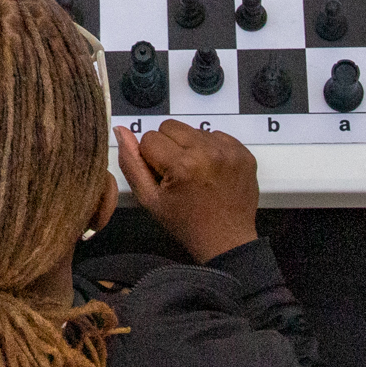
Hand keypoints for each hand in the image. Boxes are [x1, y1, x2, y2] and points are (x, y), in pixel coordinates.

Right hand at [114, 121, 259, 263]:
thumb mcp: (150, 199)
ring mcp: (229, 150)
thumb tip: (121, 130)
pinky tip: (211, 170)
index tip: (162, 178)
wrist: (226, 240)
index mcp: (182, 164)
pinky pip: (216, 134)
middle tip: (178, 173)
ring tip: (196, 172)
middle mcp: (208, 151)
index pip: (149, 138)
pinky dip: (210, 148)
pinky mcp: (243, 152)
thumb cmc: (185, 223)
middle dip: (168, 147)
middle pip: (170, 126)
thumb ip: (131, 163)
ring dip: (189, 146)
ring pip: (193, 129)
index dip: (151, 159)